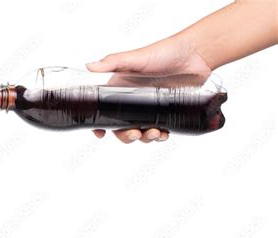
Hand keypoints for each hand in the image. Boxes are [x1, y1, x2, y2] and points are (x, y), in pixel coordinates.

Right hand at [87, 36, 211, 142]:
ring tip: (155, 133)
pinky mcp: (165, 113)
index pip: (103, 111)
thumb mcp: (136, 57)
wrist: (196, 54)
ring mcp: (149, 109)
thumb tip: (89, 67)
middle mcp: (132, 101)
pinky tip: (164, 134)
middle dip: (126, 135)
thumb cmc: (165, 51)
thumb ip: (112, 63)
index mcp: (119, 90)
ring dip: (145, 138)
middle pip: (121, 127)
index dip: (99, 124)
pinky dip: (160, 136)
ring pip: (140, 132)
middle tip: (135, 134)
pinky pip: (159, 131)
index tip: (101, 133)